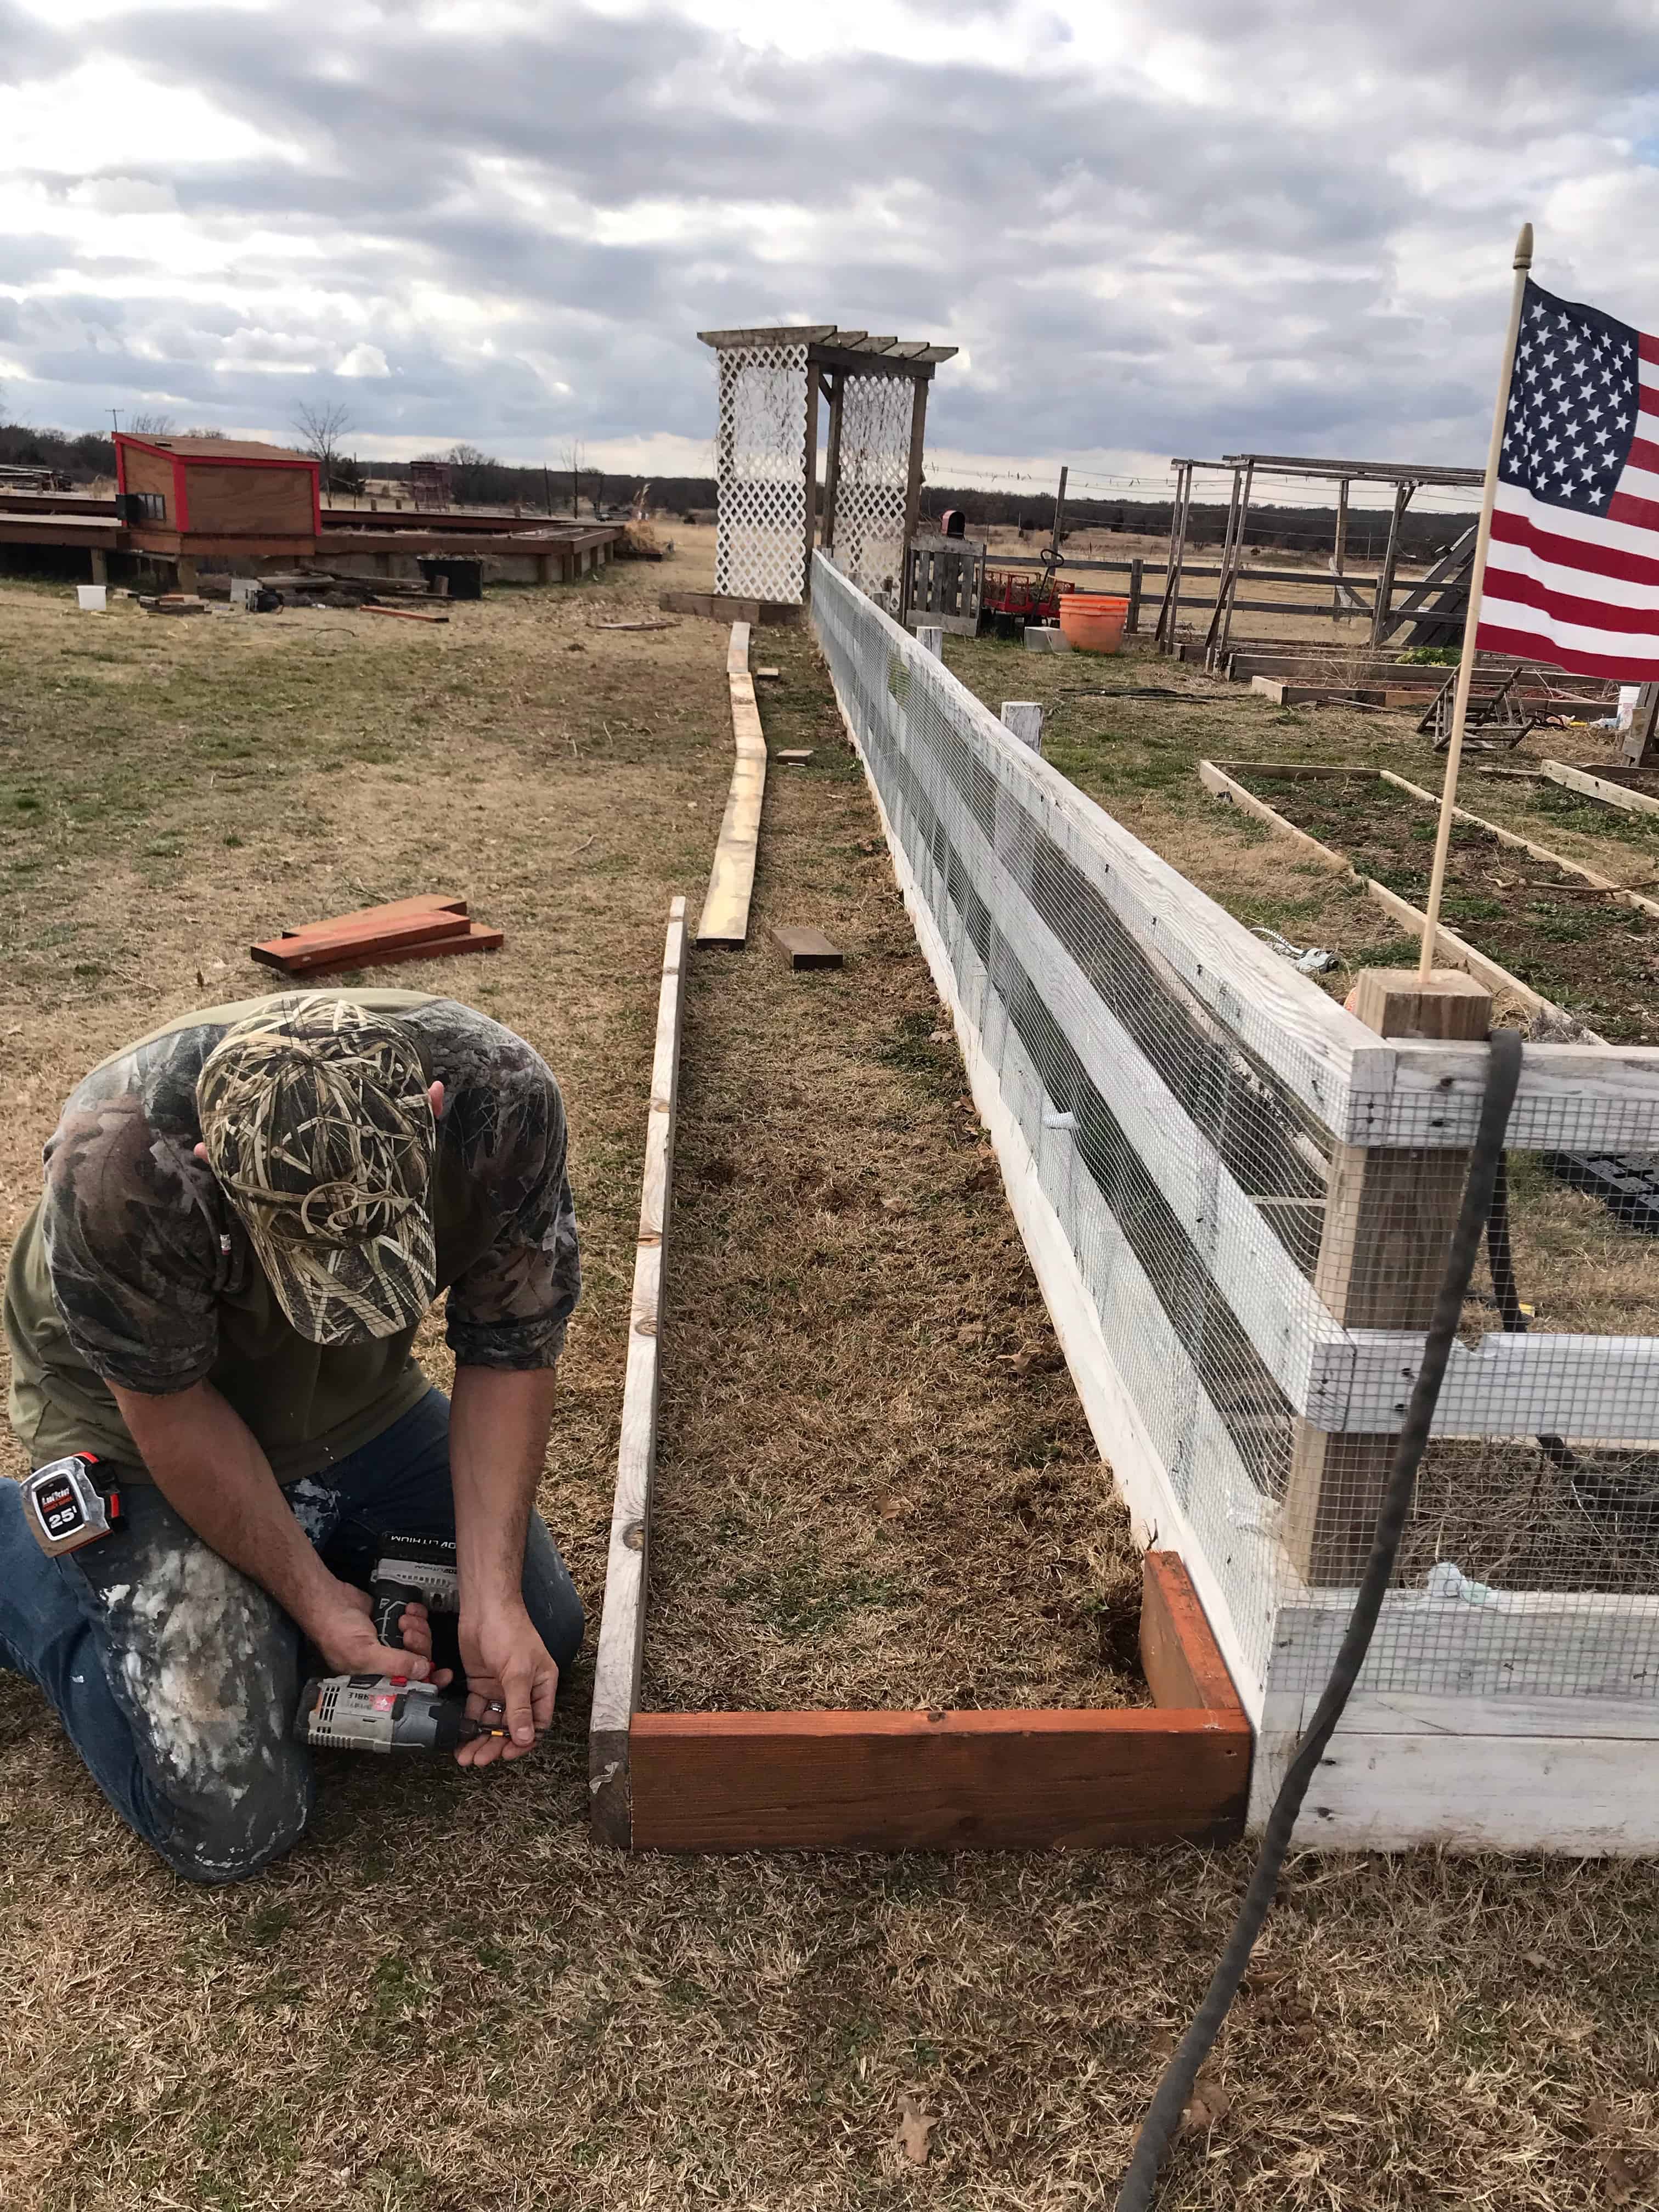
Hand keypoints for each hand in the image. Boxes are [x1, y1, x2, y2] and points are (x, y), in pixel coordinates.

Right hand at [307, 1579, 452, 1687]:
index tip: (444, 1674)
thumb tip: (423, 1670)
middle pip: (420, 1661)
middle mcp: (386, 1663)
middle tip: (408, 1634)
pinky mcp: (395, 1623)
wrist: (330, 1600)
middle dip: (420, 1646)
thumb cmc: (336, 1632)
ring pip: (421, 1641)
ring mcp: (392, 1642)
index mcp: (377, 1680)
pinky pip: (418, 1622)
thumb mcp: (364, 1655)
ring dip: (418, 1629)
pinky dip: (417, 1615)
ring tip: (404, 1620)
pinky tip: (409, 1610)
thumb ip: (395, 1664)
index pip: (409, 1687)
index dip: (428, 1682)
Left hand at [457, 1601, 558, 1766]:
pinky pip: (475, 1710)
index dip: (523, 1741)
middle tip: (479, 1759)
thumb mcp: (518, 1672)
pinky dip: (468, 1724)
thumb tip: (526, 1739)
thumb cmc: (510, 1632)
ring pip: (492, 1722)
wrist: (485, 1607)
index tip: (506, 1753)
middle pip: (511, 1727)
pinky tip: (458, 1737)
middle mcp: (523, 1690)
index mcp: (541, 1686)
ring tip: (465, 1756)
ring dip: (480, 1739)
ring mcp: (501, 1688)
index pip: (537, 1724)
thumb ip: (519, 1707)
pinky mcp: (481, 1683)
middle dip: (495, 1745)